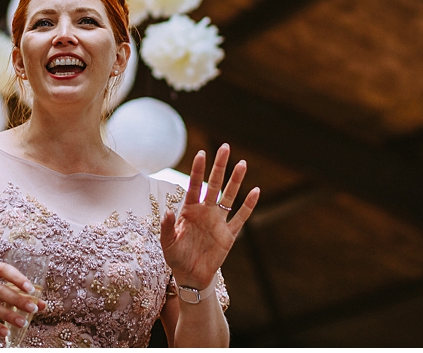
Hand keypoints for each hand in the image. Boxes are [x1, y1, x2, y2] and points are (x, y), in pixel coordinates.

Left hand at [159, 144, 259, 291]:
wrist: (191, 275)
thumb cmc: (176, 256)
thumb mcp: (167, 243)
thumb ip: (167, 227)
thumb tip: (168, 211)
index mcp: (189, 210)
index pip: (194, 185)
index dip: (197, 170)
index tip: (201, 153)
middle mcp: (205, 211)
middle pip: (214, 184)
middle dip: (220, 166)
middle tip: (225, 147)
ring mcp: (218, 221)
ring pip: (229, 196)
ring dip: (235, 181)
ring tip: (242, 163)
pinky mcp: (229, 234)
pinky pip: (240, 217)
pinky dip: (248, 205)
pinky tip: (255, 191)